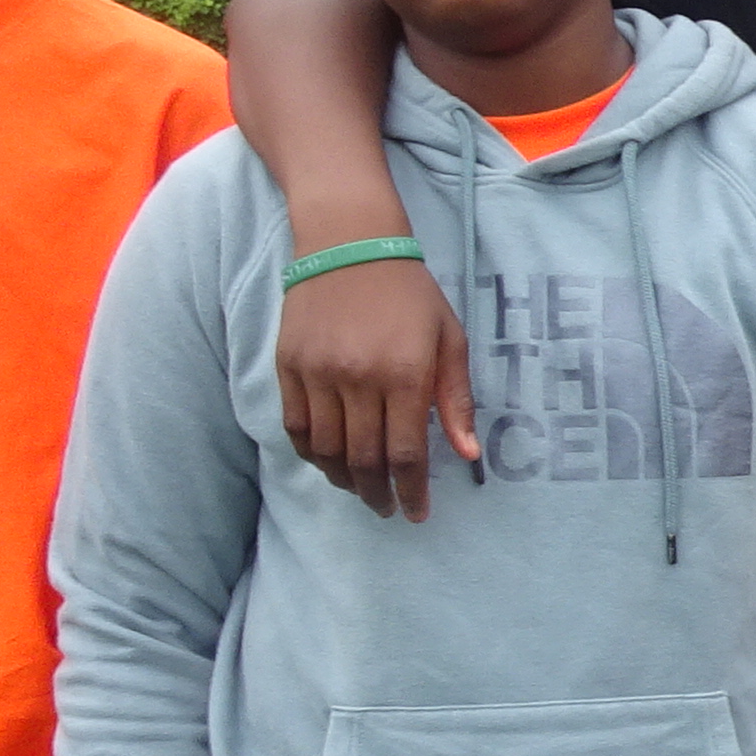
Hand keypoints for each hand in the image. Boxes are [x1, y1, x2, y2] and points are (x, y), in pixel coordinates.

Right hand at [277, 253, 474, 519]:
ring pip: (326, 450)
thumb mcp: (449, 338)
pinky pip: (295, 426)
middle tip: (387, 509)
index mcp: (405, 374)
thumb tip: (466, 454)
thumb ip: (456, 398)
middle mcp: (358, 378)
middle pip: (363, 460)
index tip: (416, 513)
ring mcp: (318, 373)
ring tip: (360, 489)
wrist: (349, 242)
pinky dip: (311, 453)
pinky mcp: (289, 365)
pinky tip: (328, 461)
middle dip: (378, 494)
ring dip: (343, 479)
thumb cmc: (410, 293)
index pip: (405, 453)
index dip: (411, 491)